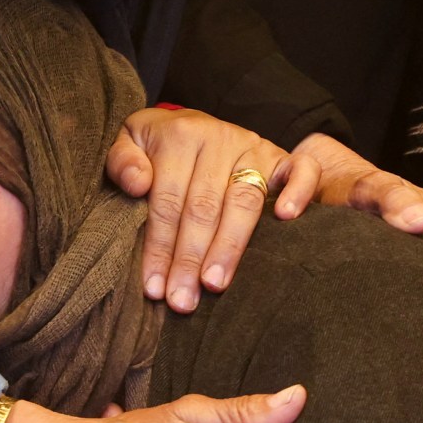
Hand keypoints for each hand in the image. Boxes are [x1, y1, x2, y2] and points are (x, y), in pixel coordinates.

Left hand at [107, 107, 310, 312]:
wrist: (191, 122)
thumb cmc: (156, 146)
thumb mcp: (129, 142)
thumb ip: (122, 161)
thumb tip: (137, 184)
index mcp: (179, 136)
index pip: (167, 201)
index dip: (159, 247)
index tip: (154, 287)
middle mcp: (219, 138)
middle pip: (203, 207)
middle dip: (190, 259)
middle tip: (182, 300)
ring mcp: (254, 147)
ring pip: (244, 201)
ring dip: (229, 247)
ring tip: (215, 284)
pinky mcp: (281, 155)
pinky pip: (300, 168)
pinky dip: (298, 191)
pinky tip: (286, 218)